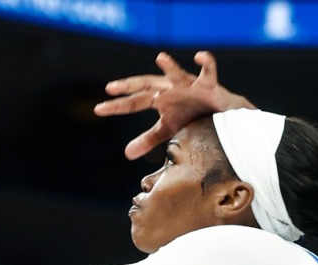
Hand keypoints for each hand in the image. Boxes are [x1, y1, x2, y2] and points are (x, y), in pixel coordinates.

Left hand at [94, 50, 255, 159]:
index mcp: (159, 98)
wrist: (218, 115)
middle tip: (112, 88)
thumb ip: (148, 139)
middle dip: (130, 86)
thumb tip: (126, 154)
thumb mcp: (168, 129)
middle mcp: (170, 87)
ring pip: (177, 74)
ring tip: (161, 58)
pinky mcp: (209, 85)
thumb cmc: (191, 116)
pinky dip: (205, 62)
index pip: (134, 102)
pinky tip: (199, 56)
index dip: (118, 105)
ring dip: (170, 67)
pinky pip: (208, 71)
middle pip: (147, 84)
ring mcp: (189, 85)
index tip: (99, 109)